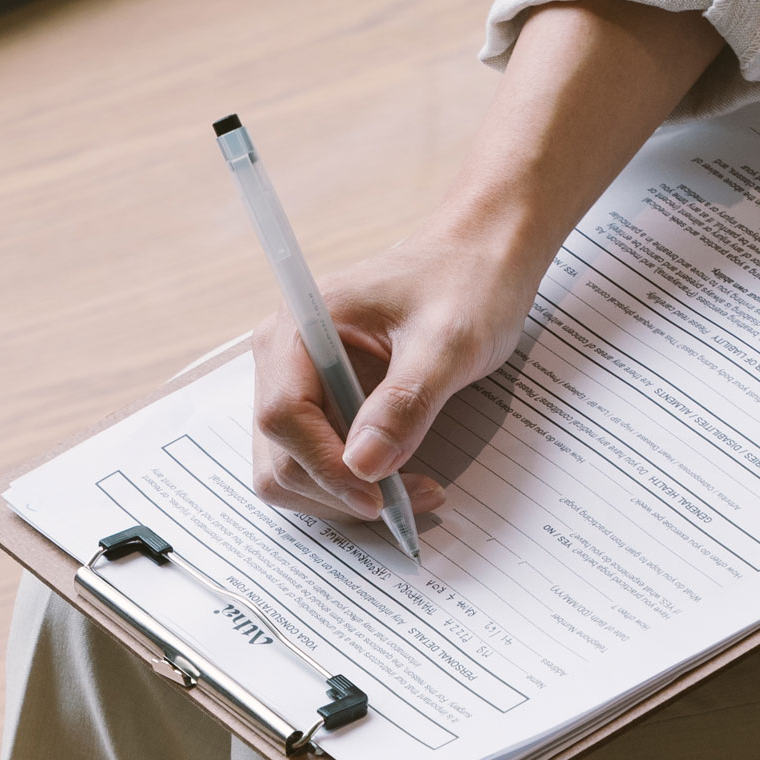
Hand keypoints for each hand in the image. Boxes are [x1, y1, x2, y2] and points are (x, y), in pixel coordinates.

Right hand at [250, 0, 725, 527]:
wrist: (483, 256)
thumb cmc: (466, 282)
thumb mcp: (448, 343)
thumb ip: (405, 402)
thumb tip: (363, 465)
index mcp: (299, 327)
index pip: (282, 416)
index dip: (324, 466)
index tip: (377, 496)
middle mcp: (285, 357)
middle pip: (277, 454)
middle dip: (335, 490)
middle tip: (404, 503)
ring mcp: (301, 382)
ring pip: (291, 468)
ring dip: (343, 495)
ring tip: (411, 493)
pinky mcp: (325, 401)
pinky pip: (320, 460)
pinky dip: (354, 482)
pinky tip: (403, 476)